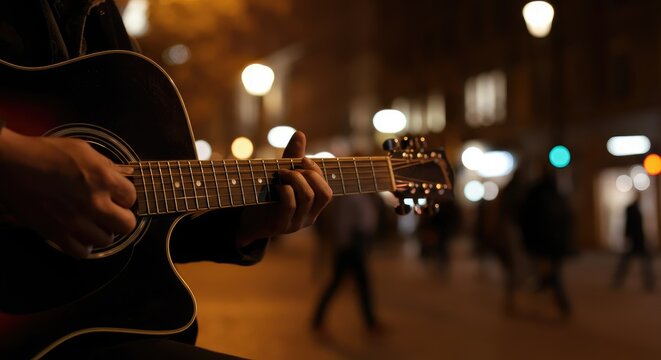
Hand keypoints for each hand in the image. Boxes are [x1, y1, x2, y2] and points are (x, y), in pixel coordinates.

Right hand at [0, 129, 136, 257]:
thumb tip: (120, 178)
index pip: (131, 197)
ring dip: (103, 232)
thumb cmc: (45, 153)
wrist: (10, 165)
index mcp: (103, 179)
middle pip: (127, 224)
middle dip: (121, 217)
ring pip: (107, 240)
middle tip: (110, 212)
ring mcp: (76, 222)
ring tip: (93, 223)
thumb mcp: (82, 149)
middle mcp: (94, 203)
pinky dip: (84, 246)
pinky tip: (80, 236)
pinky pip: (82, 252)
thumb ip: (105, 165)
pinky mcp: (57, 234)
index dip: (124, 196)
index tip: (116, 195)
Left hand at [236, 131, 331, 244]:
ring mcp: (296, 223)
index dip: (317, 172)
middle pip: (324, 193)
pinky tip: (275, 186)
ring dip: (294, 178)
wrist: (246, 220)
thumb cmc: (267, 195)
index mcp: (313, 207)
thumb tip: (300, 133)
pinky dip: (283, 189)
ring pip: (307, 196)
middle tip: (289, 168)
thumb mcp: (282, 175)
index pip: (327, 190)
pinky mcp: (280, 225)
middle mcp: (309, 217)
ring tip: (280, 174)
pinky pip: (289, 203)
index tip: (302, 160)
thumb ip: (292, 156)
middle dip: (308, 174)